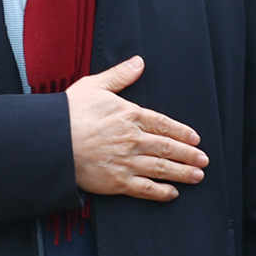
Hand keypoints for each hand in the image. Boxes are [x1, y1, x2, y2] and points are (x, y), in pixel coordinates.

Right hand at [66, 56, 206, 200]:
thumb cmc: (70, 113)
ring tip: (197, 176)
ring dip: (182, 173)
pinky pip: (145, 188)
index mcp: (130, 115)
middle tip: (203, 160)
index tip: (195, 139)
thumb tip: (139, 62)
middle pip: (168, 148)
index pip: (164, 124)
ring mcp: (127, 162)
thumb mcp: (95, 85)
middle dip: (189, 155)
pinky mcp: (116, 181)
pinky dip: (161, 192)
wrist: (51, 141)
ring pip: (161, 168)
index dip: (182, 132)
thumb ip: (120, 75)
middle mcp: (133, 139)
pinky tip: (172, 193)